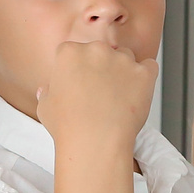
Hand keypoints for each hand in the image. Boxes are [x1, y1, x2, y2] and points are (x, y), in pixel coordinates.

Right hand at [36, 37, 156, 156]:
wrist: (95, 142)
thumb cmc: (68, 127)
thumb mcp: (45, 107)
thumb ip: (48, 92)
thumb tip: (48, 90)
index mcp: (70, 53)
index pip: (74, 51)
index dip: (77, 69)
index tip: (79, 83)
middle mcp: (97, 50)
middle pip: (101, 51)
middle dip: (100, 67)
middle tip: (98, 92)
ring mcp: (122, 60)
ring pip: (125, 57)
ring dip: (122, 71)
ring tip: (117, 97)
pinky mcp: (143, 73)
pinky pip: (149, 66)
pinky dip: (144, 77)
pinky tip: (137, 91)